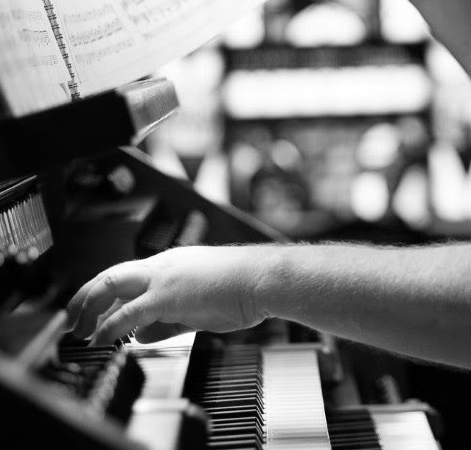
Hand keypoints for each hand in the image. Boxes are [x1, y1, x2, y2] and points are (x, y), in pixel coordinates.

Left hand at [66, 246, 270, 344]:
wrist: (263, 279)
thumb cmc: (244, 289)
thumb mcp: (199, 308)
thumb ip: (168, 320)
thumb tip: (141, 334)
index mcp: (174, 264)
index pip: (129, 276)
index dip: (107, 295)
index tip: (95, 312)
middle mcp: (164, 265)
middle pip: (112, 274)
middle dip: (86, 296)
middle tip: (72, 318)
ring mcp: (165, 277)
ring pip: (112, 285)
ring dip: (89, 308)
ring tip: (79, 329)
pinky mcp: (168, 295)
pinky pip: (127, 312)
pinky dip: (109, 327)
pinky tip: (100, 339)